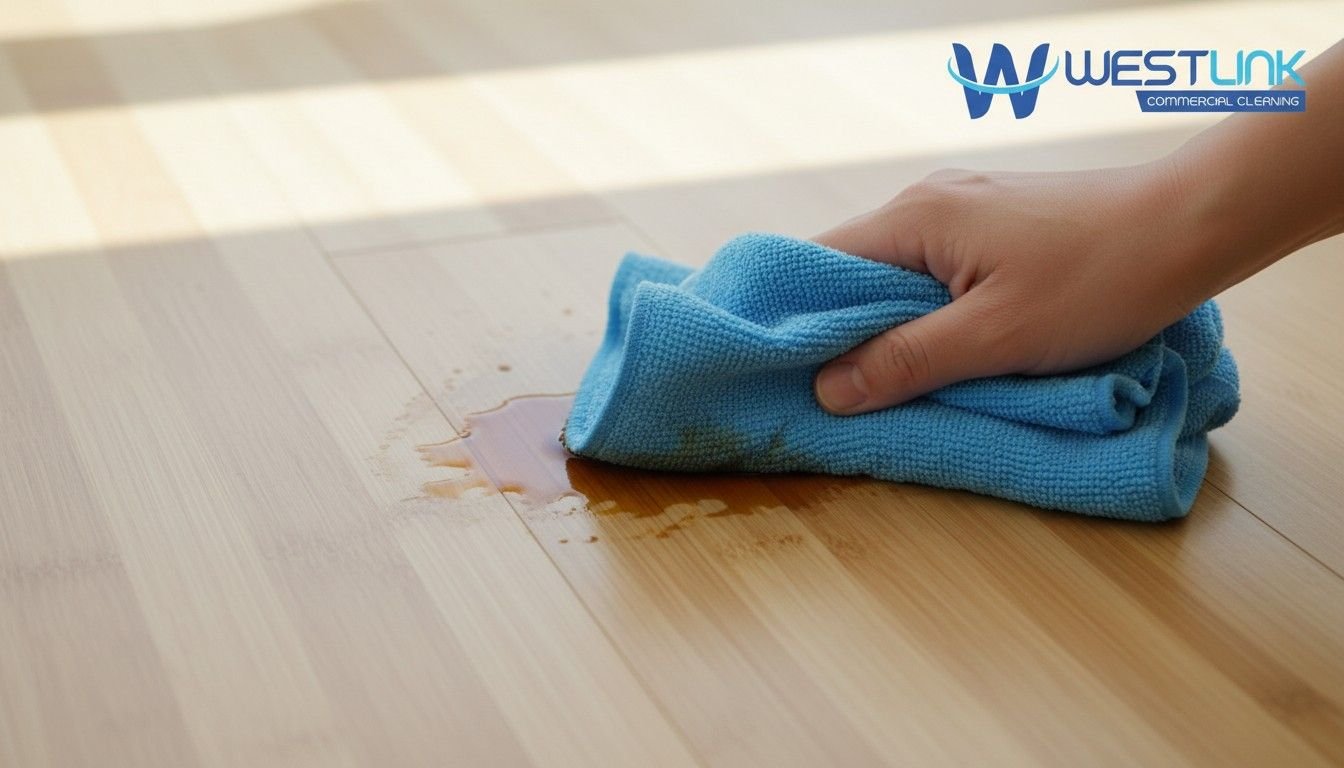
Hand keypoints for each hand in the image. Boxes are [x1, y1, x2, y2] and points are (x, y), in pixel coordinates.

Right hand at [812, 161, 1207, 414]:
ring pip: (896, 275)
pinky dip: (926, 311)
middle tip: (837, 396)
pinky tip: (942, 348)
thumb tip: (826, 390)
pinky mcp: (994, 222)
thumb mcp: (995, 337)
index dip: (795, 323)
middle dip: (843, 332)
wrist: (1192, 226)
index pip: (818, 266)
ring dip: (890, 326)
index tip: (785, 378)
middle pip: (853, 271)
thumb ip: (906, 361)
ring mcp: (963, 206)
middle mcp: (927, 200)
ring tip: (890, 382)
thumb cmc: (1099, 281)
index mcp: (915, 218)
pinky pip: (933, 270)